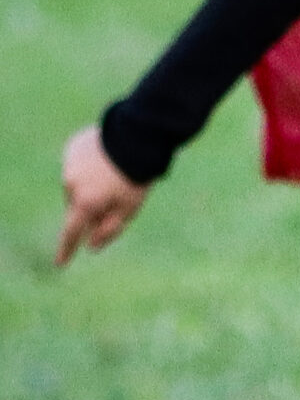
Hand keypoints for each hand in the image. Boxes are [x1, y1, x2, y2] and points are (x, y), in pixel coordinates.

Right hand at [57, 125, 148, 266]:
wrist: (138, 136)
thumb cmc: (137, 176)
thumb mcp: (130, 208)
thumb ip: (109, 229)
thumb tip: (91, 246)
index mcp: (86, 202)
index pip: (72, 232)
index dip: (67, 249)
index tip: (61, 263)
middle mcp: (71, 185)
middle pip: (78, 205)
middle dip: (92, 205)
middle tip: (116, 194)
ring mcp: (69, 165)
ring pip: (78, 183)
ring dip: (91, 183)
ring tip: (114, 171)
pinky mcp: (73, 148)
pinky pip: (78, 163)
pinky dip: (89, 165)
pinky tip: (107, 157)